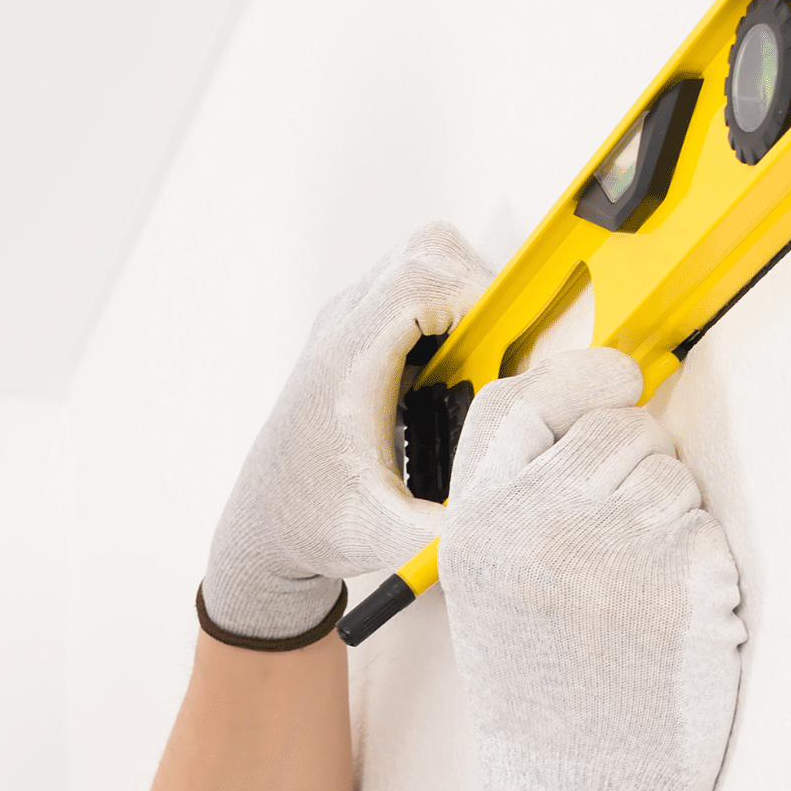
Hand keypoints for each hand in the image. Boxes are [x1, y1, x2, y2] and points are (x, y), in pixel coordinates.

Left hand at [200, 224, 491, 642]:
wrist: (268, 525)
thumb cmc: (319, 522)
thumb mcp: (391, 536)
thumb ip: (454, 526)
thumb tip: (521, 504)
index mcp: (349, 364)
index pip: (419, 281)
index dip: (479, 297)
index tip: (513, 344)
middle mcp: (343, 329)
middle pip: (425, 253)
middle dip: (481, 291)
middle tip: (503, 352)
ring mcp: (347, 324)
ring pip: (422, 261)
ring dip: (465, 300)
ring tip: (481, 364)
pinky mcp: (357, 332)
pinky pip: (414, 289)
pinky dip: (449, 314)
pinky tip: (455, 372)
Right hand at [437, 348, 745, 790]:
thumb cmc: (537, 700)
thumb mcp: (487, 586)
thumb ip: (518, 499)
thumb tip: (592, 412)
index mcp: (479, 522)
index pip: (524, 400)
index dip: (577, 381)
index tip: (614, 379)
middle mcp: (541, 520)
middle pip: (612, 423)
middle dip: (634, 460)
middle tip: (624, 533)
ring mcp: (619, 545)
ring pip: (670, 470)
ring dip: (670, 513)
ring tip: (636, 588)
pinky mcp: (688, 576)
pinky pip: (707, 524)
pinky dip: (699, 562)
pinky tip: (666, 617)